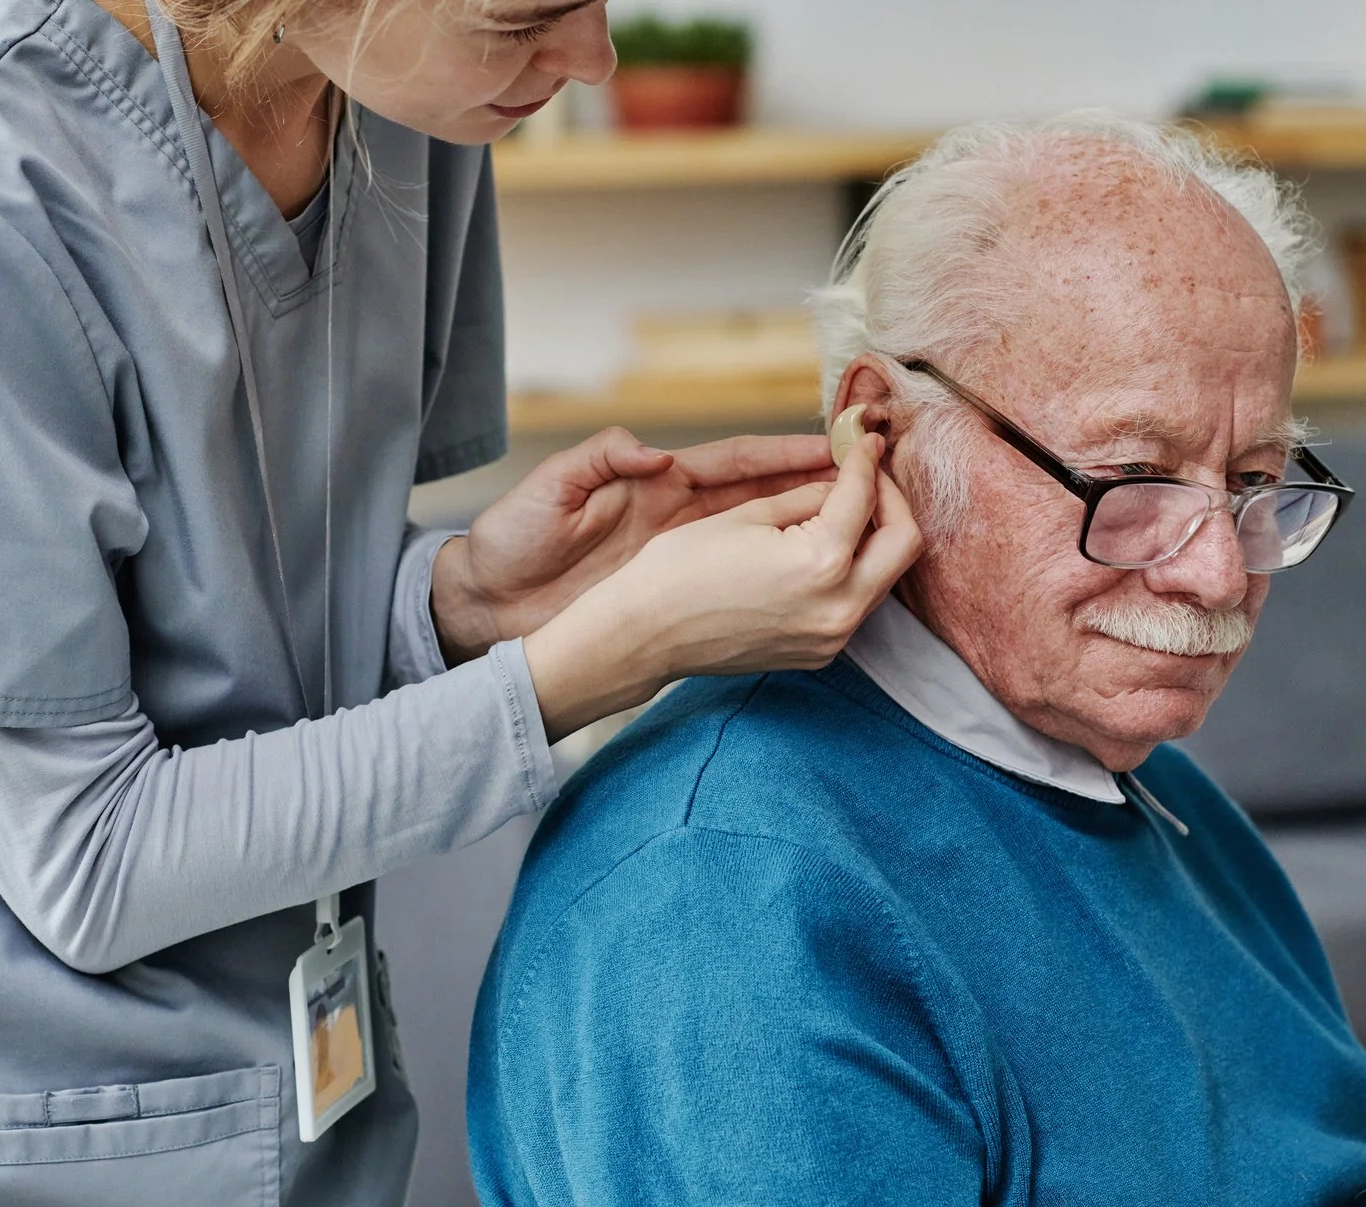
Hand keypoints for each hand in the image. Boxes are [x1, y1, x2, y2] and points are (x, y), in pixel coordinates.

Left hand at [431, 427, 837, 662]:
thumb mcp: (548, 494)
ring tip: (872, 526)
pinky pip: (748, 581)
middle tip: (879, 477)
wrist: (486, 605)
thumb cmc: (509, 544)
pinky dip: (788, 576)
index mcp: (656, 485)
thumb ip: (597, 461)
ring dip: (816, 529)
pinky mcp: (679, 592)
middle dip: (822, 484)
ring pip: (768, 538)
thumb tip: (653, 455)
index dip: (785, 450)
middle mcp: (678, 514)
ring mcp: (684, 554)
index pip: (736, 460)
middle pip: (767, 494)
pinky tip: (824, 582)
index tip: (838, 443)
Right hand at [522, 431, 920, 739]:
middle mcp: (839, 606)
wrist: (645, 634)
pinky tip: (825, 547)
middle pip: (905, 543)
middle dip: (892, 500)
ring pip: (886, 576)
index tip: (866, 442)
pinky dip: (854, 569)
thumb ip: (809, 496)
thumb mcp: (749, 515)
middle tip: (869, 476)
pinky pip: (857, 602)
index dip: (867, 461)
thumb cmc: (681, 568)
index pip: (865, 497)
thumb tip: (844, 480)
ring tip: (846, 507)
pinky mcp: (820, 653)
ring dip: (876, 537)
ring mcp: (832, 637)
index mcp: (821, 562)